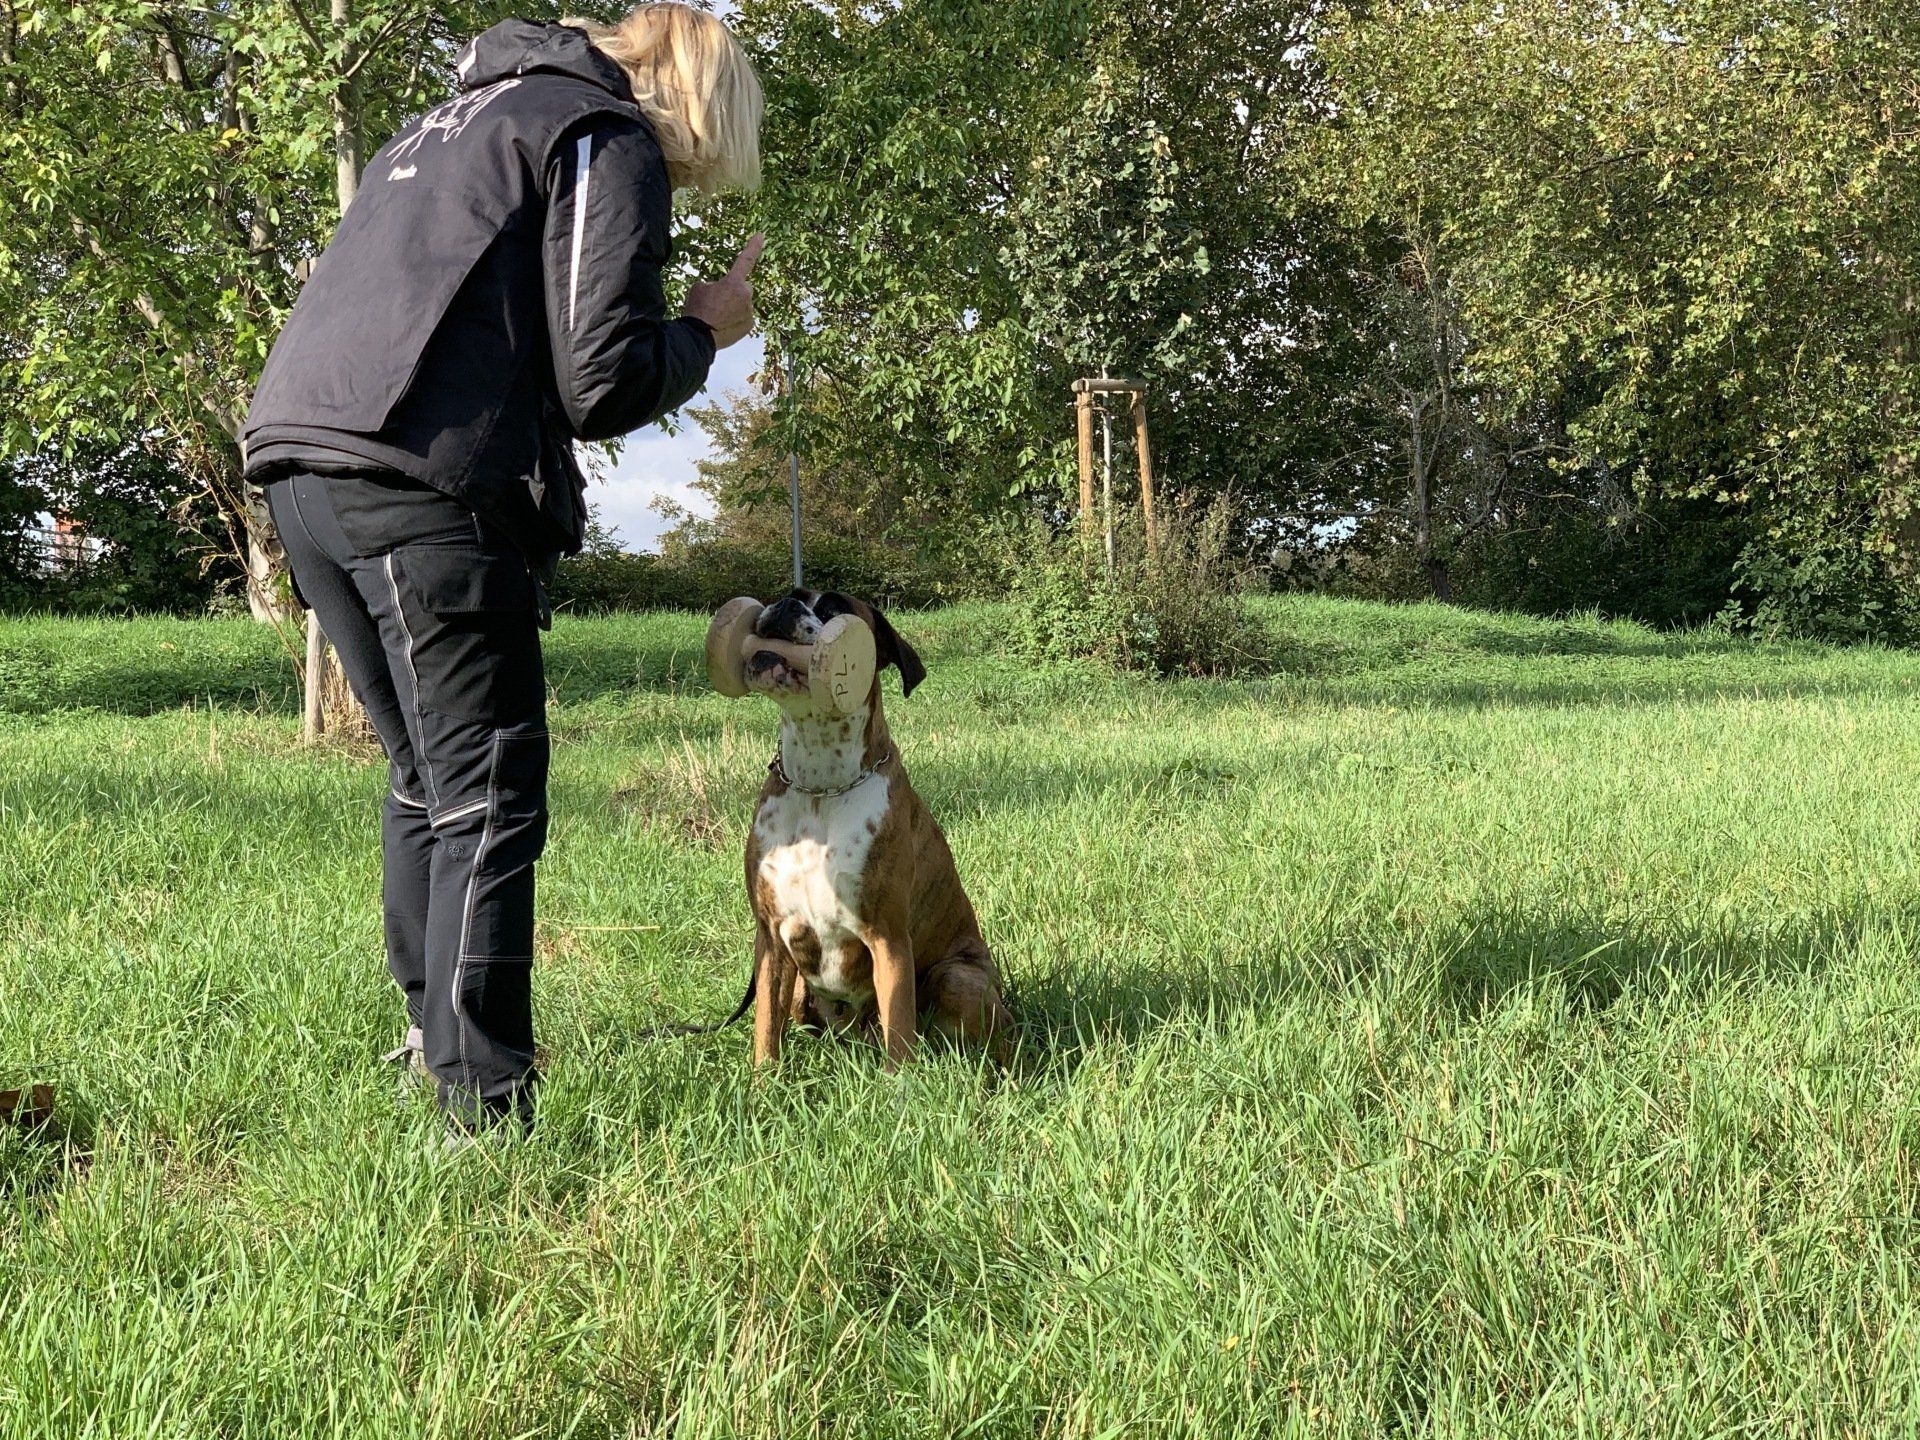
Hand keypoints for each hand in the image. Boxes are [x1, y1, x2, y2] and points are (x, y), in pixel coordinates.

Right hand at [683, 233, 763, 349]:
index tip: (761, 235)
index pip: (745, 260)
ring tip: (717, 316)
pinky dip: (735, 319)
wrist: (697, 337)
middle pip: (743, 287)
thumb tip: (720, 290)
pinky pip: (743, 317)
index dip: (753, 246)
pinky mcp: (749, 326)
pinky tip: (722, 325)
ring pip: (743, 304)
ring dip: (733, 306)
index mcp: (733, 282)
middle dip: (734, 291)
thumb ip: (714, 284)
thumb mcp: (699, 288)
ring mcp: (749, 311)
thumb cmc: (697, 310)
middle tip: (717, 302)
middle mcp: (746, 295)